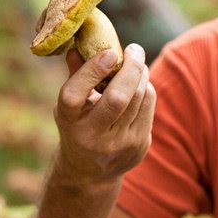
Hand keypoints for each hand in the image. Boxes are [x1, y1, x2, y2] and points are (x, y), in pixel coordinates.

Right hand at [54, 44, 155, 185]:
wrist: (89, 172)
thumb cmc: (77, 126)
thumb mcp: (69, 106)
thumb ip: (75, 76)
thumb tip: (77, 45)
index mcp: (68, 122)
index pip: (74, 95)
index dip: (92, 71)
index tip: (109, 52)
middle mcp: (92, 137)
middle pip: (118, 98)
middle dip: (131, 68)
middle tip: (134, 49)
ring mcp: (118, 144)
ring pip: (139, 98)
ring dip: (141, 74)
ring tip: (137, 62)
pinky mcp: (139, 146)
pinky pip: (149, 106)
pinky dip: (147, 88)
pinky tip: (140, 82)